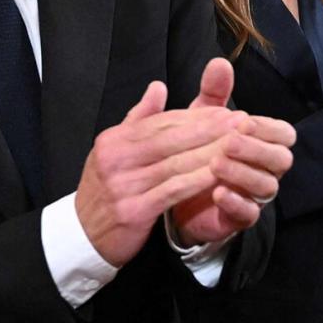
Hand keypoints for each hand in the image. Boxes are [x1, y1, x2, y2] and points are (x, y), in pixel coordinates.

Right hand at [75, 76, 245, 266]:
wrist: (82, 236)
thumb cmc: (105, 190)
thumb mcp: (114, 150)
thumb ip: (139, 118)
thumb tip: (158, 86)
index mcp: (114, 140)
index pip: (162, 122)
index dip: (196, 116)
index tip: (225, 110)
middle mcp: (116, 158)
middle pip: (171, 139)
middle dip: (210, 129)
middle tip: (240, 121)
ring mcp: (123, 185)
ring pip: (175, 164)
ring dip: (210, 152)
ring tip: (237, 145)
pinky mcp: (133, 210)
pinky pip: (172, 191)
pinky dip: (197, 181)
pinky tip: (218, 174)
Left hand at [171, 59, 295, 244]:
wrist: (174, 191)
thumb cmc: (198, 148)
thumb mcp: (203, 117)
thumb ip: (214, 92)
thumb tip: (219, 62)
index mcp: (262, 142)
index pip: (284, 133)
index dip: (268, 127)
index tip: (244, 120)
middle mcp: (265, 169)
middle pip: (281, 159)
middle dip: (257, 148)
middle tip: (228, 141)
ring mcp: (254, 196)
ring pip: (266, 186)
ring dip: (242, 173)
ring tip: (215, 163)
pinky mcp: (238, 219)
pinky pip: (247, 214)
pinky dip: (235, 201)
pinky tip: (217, 192)